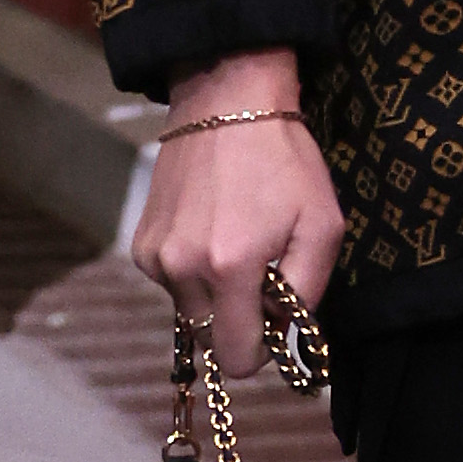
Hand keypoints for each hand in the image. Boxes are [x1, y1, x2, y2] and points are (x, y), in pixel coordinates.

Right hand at [133, 50, 343, 377]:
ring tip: (236, 243)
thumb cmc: (285, 162)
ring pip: (191, 312)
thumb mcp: (321, 226)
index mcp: (229, 268)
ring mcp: (154, 257)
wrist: (226, 102)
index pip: (236, 358)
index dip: (262, 349)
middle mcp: (181, 269)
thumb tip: (287, 337)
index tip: (276, 321)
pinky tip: (211, 231)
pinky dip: (194, 273)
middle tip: (261, 278)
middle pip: (210, 340)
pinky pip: (173, 284)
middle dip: (238, 322)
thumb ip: (307, 294)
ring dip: (216, 296)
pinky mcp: (141, 244)